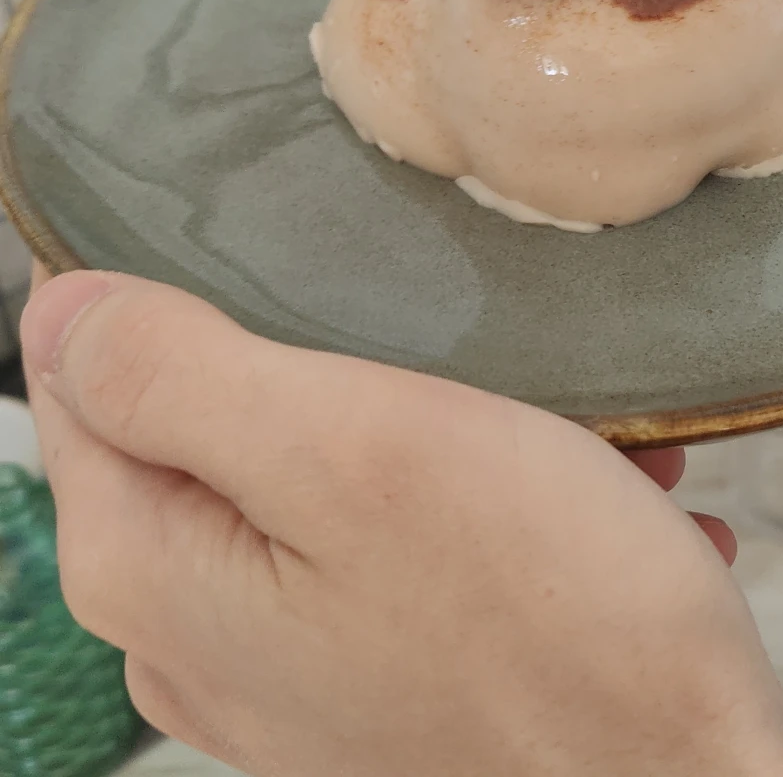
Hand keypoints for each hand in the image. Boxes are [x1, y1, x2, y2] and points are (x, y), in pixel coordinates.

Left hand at [22, 271, 782, 776]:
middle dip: (316, 358)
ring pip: (314, 476)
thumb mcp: (352, 449)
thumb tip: (61, 312)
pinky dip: (469, 499)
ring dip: (422, 426)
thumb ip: (179, 377)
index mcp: (158, 572)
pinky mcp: (372, 683)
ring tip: (534, 420)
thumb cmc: (547, 616)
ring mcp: (287, 673)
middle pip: (202, 424)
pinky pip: (388, 543)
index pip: (78, 381)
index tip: (270, 257)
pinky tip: (563, 488)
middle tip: (424, 337)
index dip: (158, 294)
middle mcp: (199, 641)